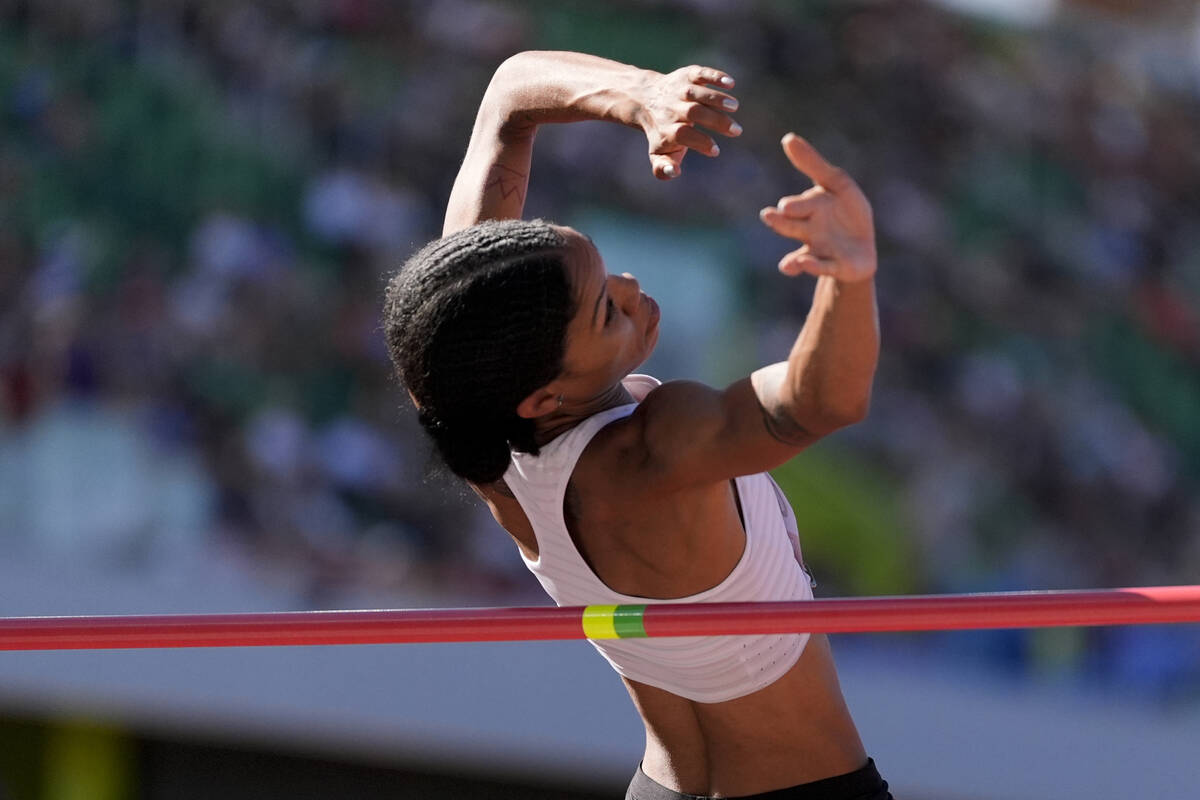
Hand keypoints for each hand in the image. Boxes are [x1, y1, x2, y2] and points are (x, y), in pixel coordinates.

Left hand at [633, 65, 741, 179]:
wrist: (644, 100)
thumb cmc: (661, 132)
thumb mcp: (657, 153)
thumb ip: (663, 168)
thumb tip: (675, 172)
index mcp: (666, 130)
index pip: (683, 135)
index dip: (700, 142)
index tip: (715, 150)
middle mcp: (671, 109)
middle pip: (693, 112)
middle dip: (716, 121)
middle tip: (736, 130)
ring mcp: (679, 90)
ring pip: (697, 92)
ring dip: (717, 98)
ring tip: (735, 106)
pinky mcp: (686, 76)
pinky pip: (700, 73)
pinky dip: (715, 76)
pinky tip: (731, 83)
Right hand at [759, 134, 875, 281]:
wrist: (862, 249)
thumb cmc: (847, 212)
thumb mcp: (837, 183)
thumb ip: (811, 163)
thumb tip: (787, 138)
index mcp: (809, 211)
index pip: (796, 208)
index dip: (793, 208)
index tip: (785, 208)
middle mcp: (809, 232)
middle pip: (792, 228)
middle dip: (782, 224)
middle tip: (770, 217)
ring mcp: (819, 251)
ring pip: (802, 254)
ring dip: (794, 258)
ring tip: (791, 262)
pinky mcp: (834, 267)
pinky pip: (822, 268)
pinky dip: (813, 268)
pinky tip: (806, 266)